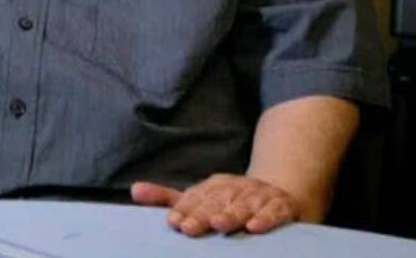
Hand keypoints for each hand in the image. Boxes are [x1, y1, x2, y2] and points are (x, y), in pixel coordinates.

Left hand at [130, 174, 301, 236]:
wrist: (280, 190)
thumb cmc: (230, 201)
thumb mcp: (200, 198)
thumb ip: (168, 198)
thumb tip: (133, 190)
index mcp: (213, 186)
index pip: (195, 198)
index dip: (184, 209)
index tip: (172, 222)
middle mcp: (234, 188)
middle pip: (216, 202)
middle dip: (202, 215)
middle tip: (188, 228)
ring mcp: (258, 195)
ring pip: (243, 205)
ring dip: (231, 215)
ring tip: (219, 225)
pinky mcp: (281, 204)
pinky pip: (274, 211)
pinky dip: (266, 218)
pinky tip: (255, 227)